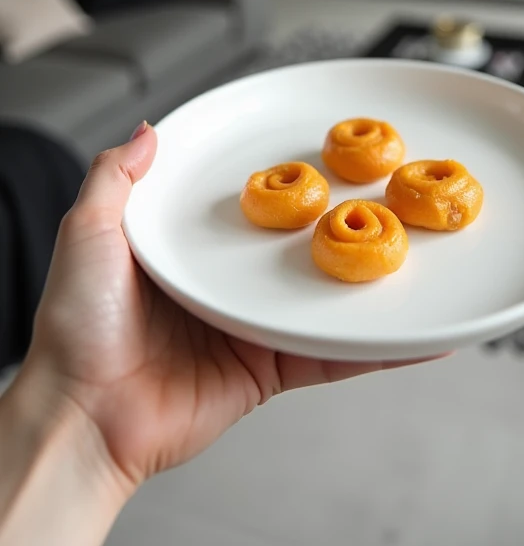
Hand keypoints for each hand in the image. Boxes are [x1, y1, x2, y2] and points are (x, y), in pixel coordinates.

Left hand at [22, 123, 409, 494]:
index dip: (289, 186)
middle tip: (392, 201)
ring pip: (324, 301)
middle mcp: (227, 287)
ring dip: (371, 286)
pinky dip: (378, 350)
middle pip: (298, 253)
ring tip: (424, 257)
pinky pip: (332, 358)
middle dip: (344, 230)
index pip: (251, 211)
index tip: (331, 161)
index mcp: (190, 253)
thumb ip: (116, 180)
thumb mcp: (88, 233)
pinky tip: (419, 335)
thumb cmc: (77, 327)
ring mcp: (253, 329)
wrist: (85, 415)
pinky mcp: (271, 371)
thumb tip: (146, 131)